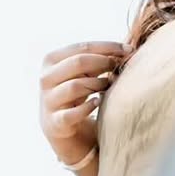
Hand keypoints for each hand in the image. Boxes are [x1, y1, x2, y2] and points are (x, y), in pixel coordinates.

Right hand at [39, 40, 132, 159]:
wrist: (63, 127)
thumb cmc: (79, 91)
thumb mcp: (86, 72)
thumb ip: (100, 59)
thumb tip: (126, 50)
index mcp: (51, 60)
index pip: (82, 47)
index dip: (108, 47)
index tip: (129, 50)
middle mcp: (45, 78)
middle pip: (78, 63)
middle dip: (103, 63)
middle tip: (118, 67)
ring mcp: (48, 101)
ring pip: (75, 86)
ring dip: (97, 84)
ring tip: (108, 84)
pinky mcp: (54, 123)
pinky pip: (71, 114)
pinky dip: (87, 107)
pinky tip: (97, 103)